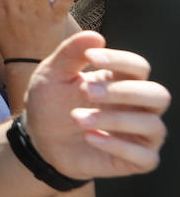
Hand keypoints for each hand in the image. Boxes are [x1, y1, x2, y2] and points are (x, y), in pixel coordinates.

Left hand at [21, 32, 168, 179]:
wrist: (38, 139)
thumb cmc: (51, 102)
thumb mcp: (52, 74)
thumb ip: (70, 53)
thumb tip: (96, 36)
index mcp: (122, 81)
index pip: (139, 66)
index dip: (119, 60)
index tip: (90, 58)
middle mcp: (139, 106)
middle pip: (158, 94)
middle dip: (124, 92)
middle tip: (86, 92)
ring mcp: (141, 134)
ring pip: (153, 125)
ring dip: (114, 120)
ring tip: (77, 118)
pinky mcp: (136, 160)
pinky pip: (146, 157)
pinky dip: (118, 146)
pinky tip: (89, 137)